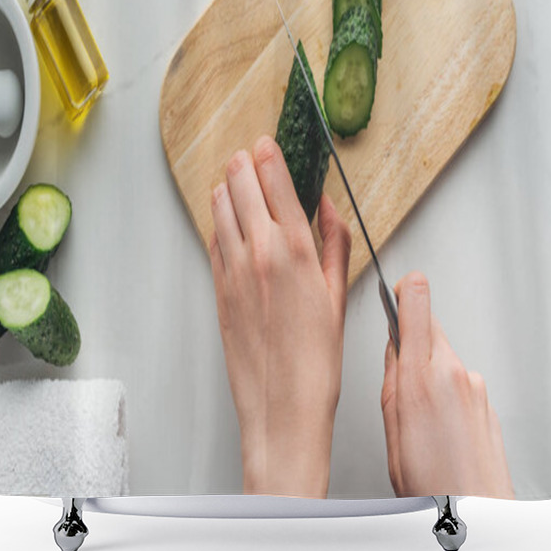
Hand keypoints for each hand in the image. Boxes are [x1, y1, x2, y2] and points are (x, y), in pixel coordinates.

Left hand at [209, 135, 351, 497]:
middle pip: (239, 183)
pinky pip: (212, 239)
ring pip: (219, 206)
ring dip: (227, 187)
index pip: (274, 180)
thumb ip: (334, 241)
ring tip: (237, 180)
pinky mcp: (216, 289)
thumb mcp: (338, 294)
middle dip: (244, 162)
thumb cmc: (317, 360)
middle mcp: (257, 251)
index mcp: (293, 249)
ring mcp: (231, 269)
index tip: (268, 141)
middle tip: (252, 155)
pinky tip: (229, 222)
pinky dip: (219, 222)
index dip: (268, 154)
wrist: (281, 408)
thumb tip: (328, 204)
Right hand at [381, 272, 513, 497]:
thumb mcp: (391, 428)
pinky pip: (460, 380)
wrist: (475, 514)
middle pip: (431, 328)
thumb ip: (391, 378)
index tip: (397, 291)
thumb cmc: (431, 483)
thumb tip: (394, 346)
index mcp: (422, 378)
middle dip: (413, 341)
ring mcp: (476, 386)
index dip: (404, 292)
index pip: (416, 304)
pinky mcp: (488, 400)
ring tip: (423, 416)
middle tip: (401, 375)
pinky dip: (448, 392)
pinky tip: (442, 426)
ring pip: (444, 356)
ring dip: (431, 371)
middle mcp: (454, 373)